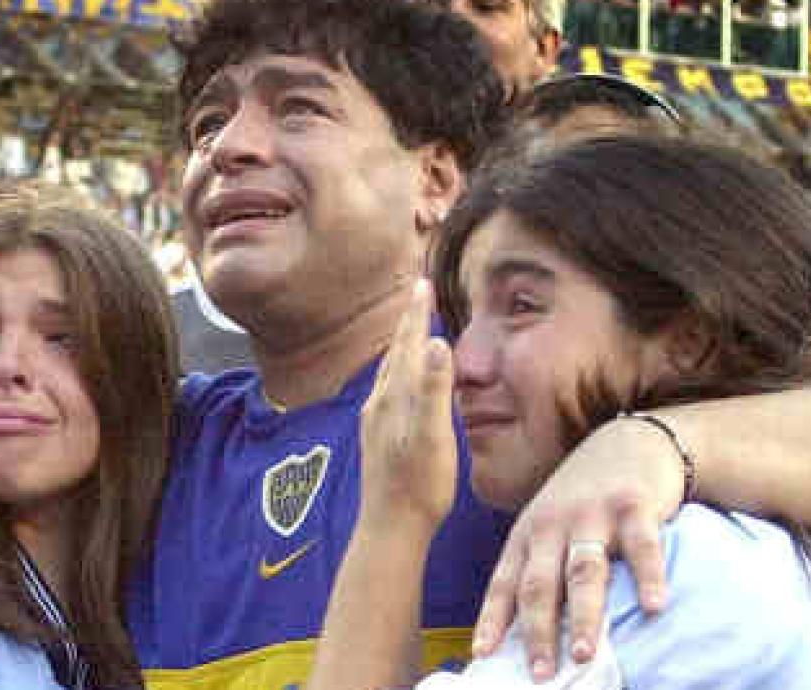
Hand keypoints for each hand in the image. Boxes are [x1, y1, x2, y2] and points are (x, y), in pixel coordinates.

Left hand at [358, 279, 456, 532]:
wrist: (389, 529)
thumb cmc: (419, 486)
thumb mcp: (434, 436)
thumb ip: (434, 389)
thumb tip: (436, 342)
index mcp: (395, 396)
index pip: (408, 342)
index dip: (417, 312)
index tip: (422, 282)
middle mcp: (379, 402)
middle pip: (394, 350)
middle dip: (407, 321)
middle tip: (416, 291)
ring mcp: (374, 420)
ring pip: (388, 370)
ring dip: (399, 345)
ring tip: (408, 329)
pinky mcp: (376, 437)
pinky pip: (386, 390)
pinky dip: (396, 372)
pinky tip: (396, 383)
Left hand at [472, 416, 685, 680]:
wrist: (626, 442)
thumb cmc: (582, 498)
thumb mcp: (547, 526)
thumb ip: (535, 570)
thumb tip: (518, 632)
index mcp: (527, 534)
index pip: (504, 582)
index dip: (492, 619)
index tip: (483, 656)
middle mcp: (552, 524)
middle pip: (541, 583)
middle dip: (537, 630)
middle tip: (539, 673)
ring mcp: (593, 514)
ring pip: (584, 570)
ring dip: (583, 614)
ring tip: (584, 653)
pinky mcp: (633, 505)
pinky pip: (643, 547)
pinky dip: (648, 578)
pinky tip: (655, 607)